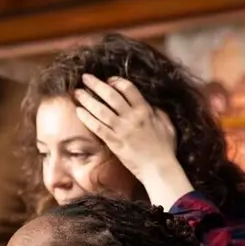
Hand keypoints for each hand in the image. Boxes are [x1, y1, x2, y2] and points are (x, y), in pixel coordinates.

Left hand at [73, 74, 191, 208]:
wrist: (158, 168)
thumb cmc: (165, 148)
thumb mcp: (167, 125)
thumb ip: (158, 113)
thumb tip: (150, 105)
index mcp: (145, 110)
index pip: (128, 89)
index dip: (116, 81)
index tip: (108, 80)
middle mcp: (132, 117)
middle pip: (110, 95)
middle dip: (96, 84)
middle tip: (85, 78)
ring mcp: (121, 130)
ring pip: (101, 110)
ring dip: (87, 99)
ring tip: (77, 93)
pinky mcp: (114, 142)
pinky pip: (97, 127)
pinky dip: (87, 118)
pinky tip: (79, 111)